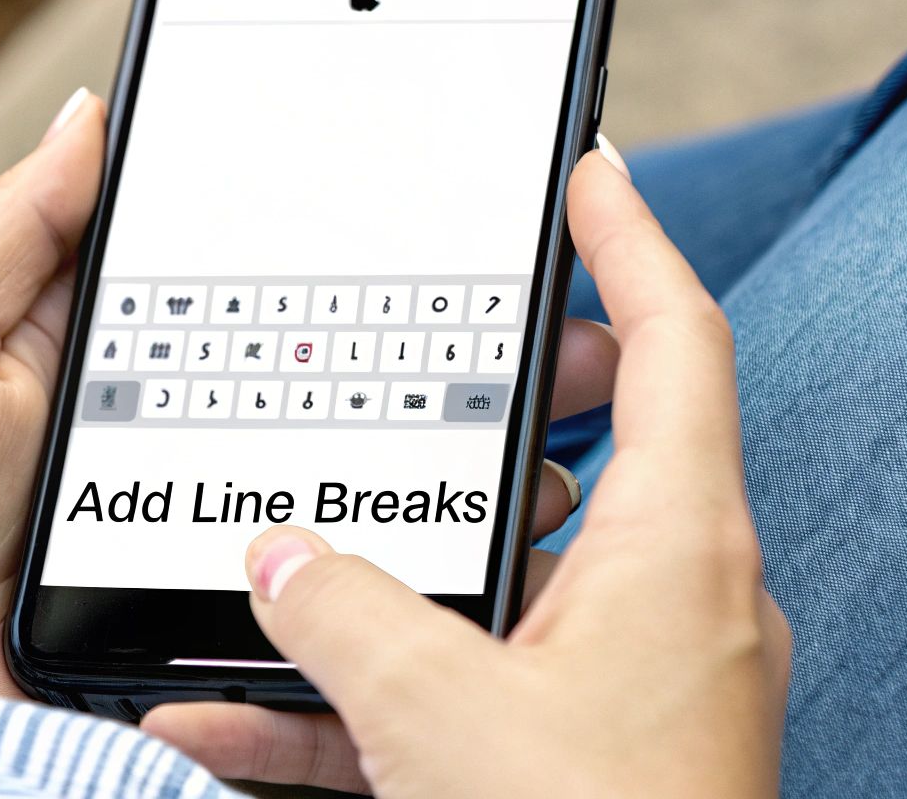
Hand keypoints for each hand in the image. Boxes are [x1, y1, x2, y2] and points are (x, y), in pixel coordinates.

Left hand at [0, 88, 619, 697]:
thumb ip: (26, 224)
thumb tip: (100, 108)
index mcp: (143, 367)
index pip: (287, 310)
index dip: (385, 278)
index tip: (482, 242)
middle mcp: (193, 454)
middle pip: (355, 410)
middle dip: (468, 377)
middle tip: (567, 343)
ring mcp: (205, 551)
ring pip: (361, 518)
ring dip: (464, 487)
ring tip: (555, 452)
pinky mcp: (201, 636)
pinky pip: (312, 628)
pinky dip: (393, 613)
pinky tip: (477, 574)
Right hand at [143, 143, 791, 796]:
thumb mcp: (438, 716)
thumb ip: (345, 616)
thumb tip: (278, 560)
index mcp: (678, 552)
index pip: (679, 344)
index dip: (631, 240)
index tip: (587, 168)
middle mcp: (663, 607)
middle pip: (577, 459)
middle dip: (474, 415)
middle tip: (410, 359)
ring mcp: (615, 690)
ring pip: (486, 589)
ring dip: (376, 582)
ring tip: (272, 551)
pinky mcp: (564, 765)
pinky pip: (449, 697)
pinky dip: (353, 699)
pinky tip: (228, 715)